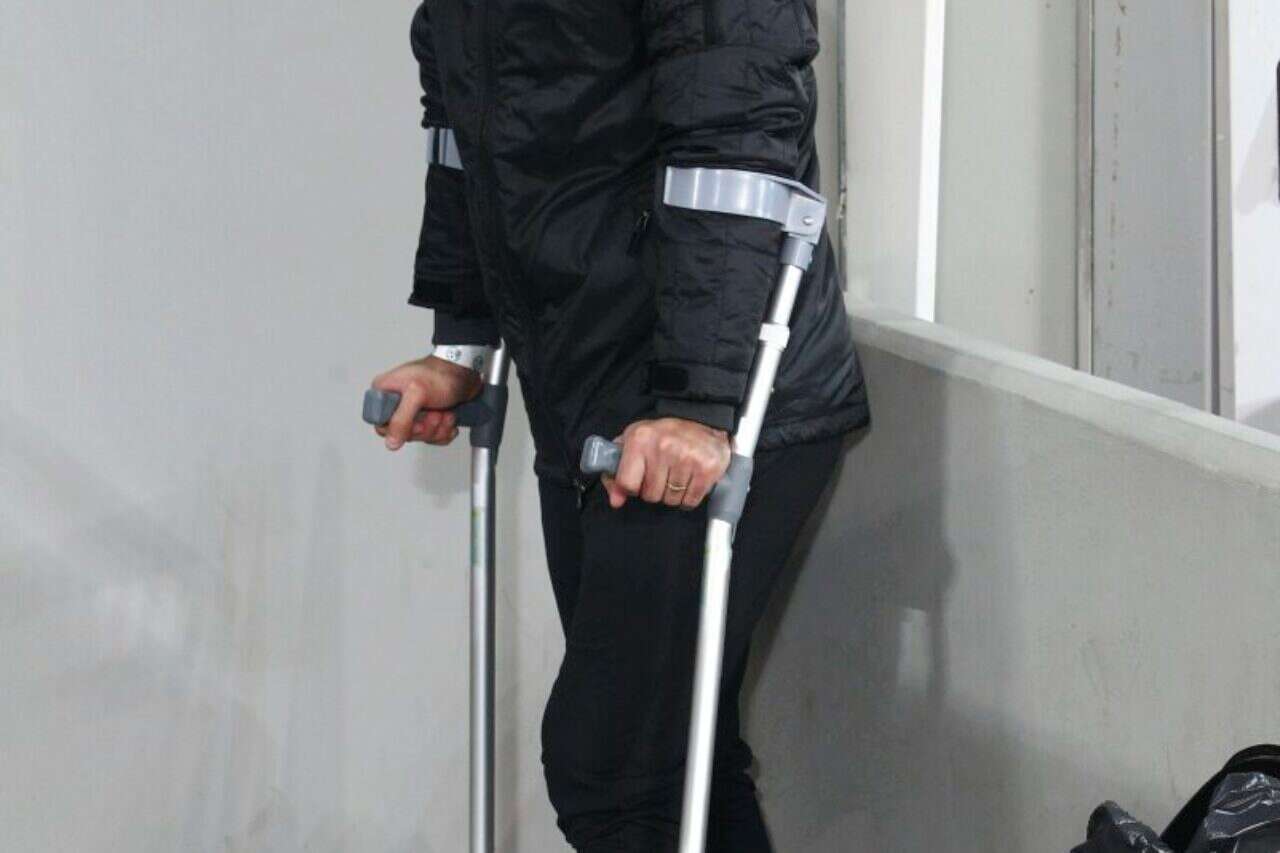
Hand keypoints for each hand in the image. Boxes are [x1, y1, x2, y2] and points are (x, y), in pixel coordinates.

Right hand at [370, 355, 482, 450]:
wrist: (465, 373)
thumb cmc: (441, 374)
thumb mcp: (417, 394)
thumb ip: (401, 420)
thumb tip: (391, 442)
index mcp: (385, 393)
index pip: (381, 424)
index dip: (400, 429)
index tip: (416, 422)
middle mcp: (397, 404)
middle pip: (404, 434)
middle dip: (426, 427)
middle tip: (435, 413)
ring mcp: (414, 412)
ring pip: (421, 437)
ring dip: (438, 428)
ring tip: (445, 412)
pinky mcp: (429, 418)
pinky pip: (434, 437)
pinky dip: (445, 430)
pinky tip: (449, 418)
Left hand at [602, 418, 731, 509]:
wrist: (702, 423)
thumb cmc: (665, 435)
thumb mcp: (634, 444)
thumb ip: (617, 473)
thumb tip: (616, 501)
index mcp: (640, 439)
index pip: (627, 483)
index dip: (632, 487)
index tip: (639, 480)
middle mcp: (663, 446)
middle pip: (651, 495)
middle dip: (656, 490)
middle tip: (663, 473)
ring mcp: (686, 457)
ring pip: (671, 500)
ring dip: (674, 493)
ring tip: (678, 474)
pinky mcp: (706, 468)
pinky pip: (690, 501)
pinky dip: (689, 496)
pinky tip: (690, 479)